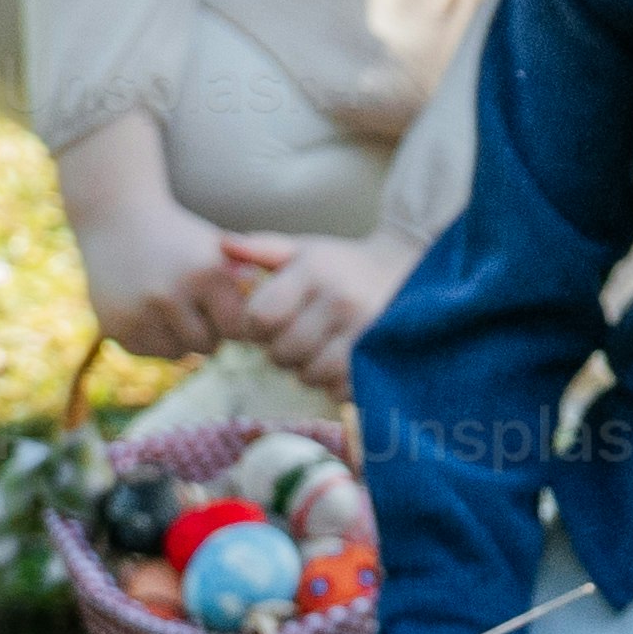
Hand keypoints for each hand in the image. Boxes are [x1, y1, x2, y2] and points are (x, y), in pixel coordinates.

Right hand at [71, 191, 253, 371]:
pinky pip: (148, 351)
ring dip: (179, 336)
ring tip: (170, 304)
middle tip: (193, 303)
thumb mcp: (217, 249)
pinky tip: (146, 307)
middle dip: (206, 329)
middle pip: (207, 345)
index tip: (224, 307)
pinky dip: (151, 336)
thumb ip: (248, 283)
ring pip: (177, 352)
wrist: (116, 217)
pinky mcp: (115, 326)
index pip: (237, 329)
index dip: (232, 320)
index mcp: (205, 273)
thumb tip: (277, 326)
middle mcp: (171, 295)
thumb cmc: (179, 237)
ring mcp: (139, 313)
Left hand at [228, 229, 411, 387]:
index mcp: (315, 272)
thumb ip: (262, 248)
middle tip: (294, 340)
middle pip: (283, 352)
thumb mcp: (305, 249)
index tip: (268, 322)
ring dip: (306, 370)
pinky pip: (339, 388)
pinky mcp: (381, 359)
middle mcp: (340, 302)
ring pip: (310, 375)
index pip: (261, 316)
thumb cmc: (343, 264)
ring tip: (317, 351)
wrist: (409, 271)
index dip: (256, 326)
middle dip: (281, 351)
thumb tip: (223, 245)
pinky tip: (338, 364)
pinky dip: (333, 384)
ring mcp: (365, 333)